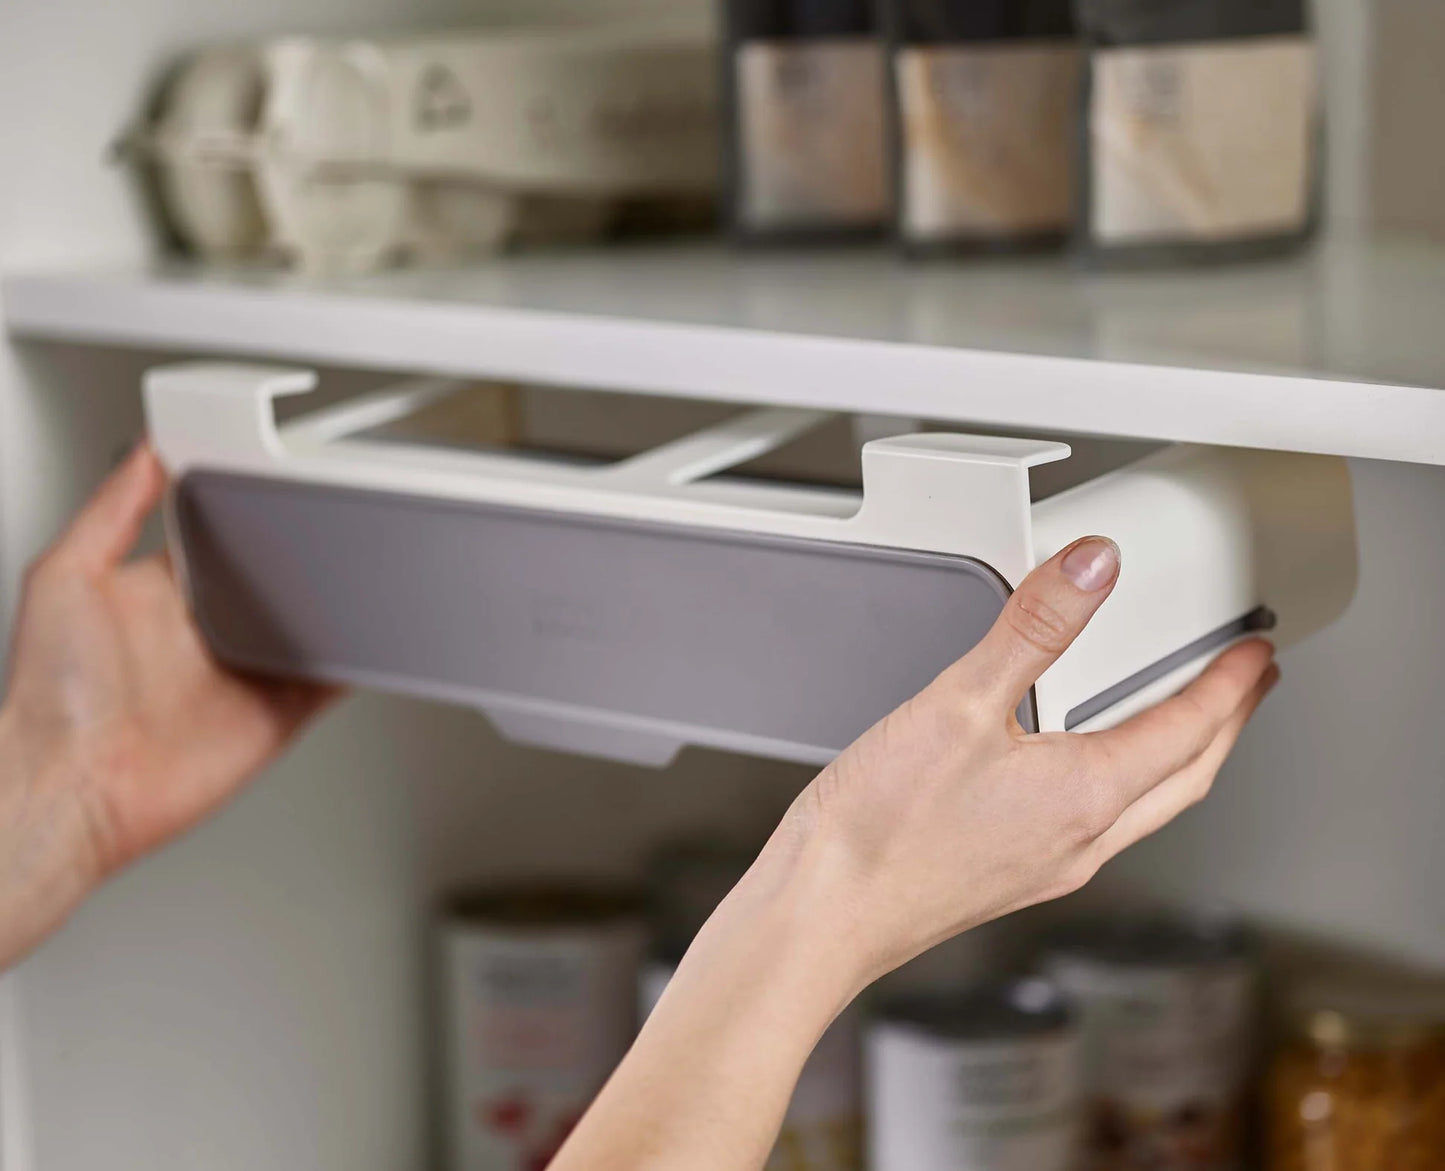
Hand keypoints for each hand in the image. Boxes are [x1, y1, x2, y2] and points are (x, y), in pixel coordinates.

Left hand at [0, 443, 336, 965]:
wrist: (73, 789)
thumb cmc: (50, 699)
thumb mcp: (63, 575)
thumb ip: (111, 509)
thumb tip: (145, 451)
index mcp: (159, 592)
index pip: (220, 536)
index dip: (249, 510)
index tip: (279, 482)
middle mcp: (205, 631)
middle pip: (275, 579)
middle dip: (306, 556)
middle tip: (337, 525)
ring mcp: (244, 674)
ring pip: (310, 627)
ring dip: (337, 607)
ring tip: (367, 573)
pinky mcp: (275, 715)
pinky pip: (329, 683)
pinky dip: (356, 664)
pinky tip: (371, 638)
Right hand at [553, 536, 1277, 1170]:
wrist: (823, 914)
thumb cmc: (880, 831)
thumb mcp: (957, 704)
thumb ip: (1032, 629)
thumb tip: (1092, 569)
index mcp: (1084, 795)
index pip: (1187, 731)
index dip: (1229, 685)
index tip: (1254, 652)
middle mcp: (1080, 839)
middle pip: (1185, 778)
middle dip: (1225, 726)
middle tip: (1245, 686)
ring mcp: (1048, 864)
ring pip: (1146, 805)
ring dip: (1180, 757)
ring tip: (1182, 718)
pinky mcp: (1012, 874)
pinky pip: (1099, 822)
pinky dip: (1123, 782)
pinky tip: (1082, 766)